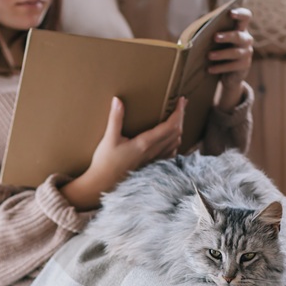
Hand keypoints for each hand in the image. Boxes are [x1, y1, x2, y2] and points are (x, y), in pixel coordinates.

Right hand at [60, 97, 185, 209]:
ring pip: (176, 143)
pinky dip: (175, 143)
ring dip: (179, 129)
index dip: (179, 112)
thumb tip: (117, 100)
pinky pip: (170, 154)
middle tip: (182, 105)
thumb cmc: (104, 163)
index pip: (170, 126)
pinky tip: (171, 139)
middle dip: (182, 117)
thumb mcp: (109, 139)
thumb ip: (115, 118)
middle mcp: (154, 152)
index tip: (182, 100)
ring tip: (177, 118)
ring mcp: (154, 161)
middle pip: (177, 133)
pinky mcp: (151, 167)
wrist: (103, 185)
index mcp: (145, 143)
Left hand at [208, 8, 252, 111]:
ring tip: (209, 56)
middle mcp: (246, 39)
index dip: (240, 14)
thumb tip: (196, 35)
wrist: (230, 74)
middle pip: (239, 36)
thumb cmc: (221, 51)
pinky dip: (220, 67)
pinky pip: (232, 66)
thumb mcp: (217, 41)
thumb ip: (213, 33)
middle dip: (227, 36)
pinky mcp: (245, 66)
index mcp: (240, 28)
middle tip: (215, 37)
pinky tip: (210, 69)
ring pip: (235, 52)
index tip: (230, 13)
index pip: (245, 16)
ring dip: (221, 54)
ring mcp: (247, 53)